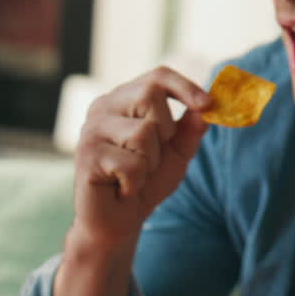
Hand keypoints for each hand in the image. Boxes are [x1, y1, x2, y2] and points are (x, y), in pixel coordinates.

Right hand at [70, 66, 210, 250]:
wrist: (121, 219)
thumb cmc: (148, 179)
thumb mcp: (178, 151)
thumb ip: (192, 128)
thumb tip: (207, 107)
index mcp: (125, 100)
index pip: (158, 76)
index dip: (185, 86)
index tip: (208, 104)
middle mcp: (103, 108)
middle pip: (150, 95)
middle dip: (165, 131)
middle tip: (152, 156)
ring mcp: (90, 130)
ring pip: (143, 131)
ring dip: (150, 161)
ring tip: (136, 173)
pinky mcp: (86, 156)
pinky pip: (131, 163)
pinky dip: (136, 180)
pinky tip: (123, 186)